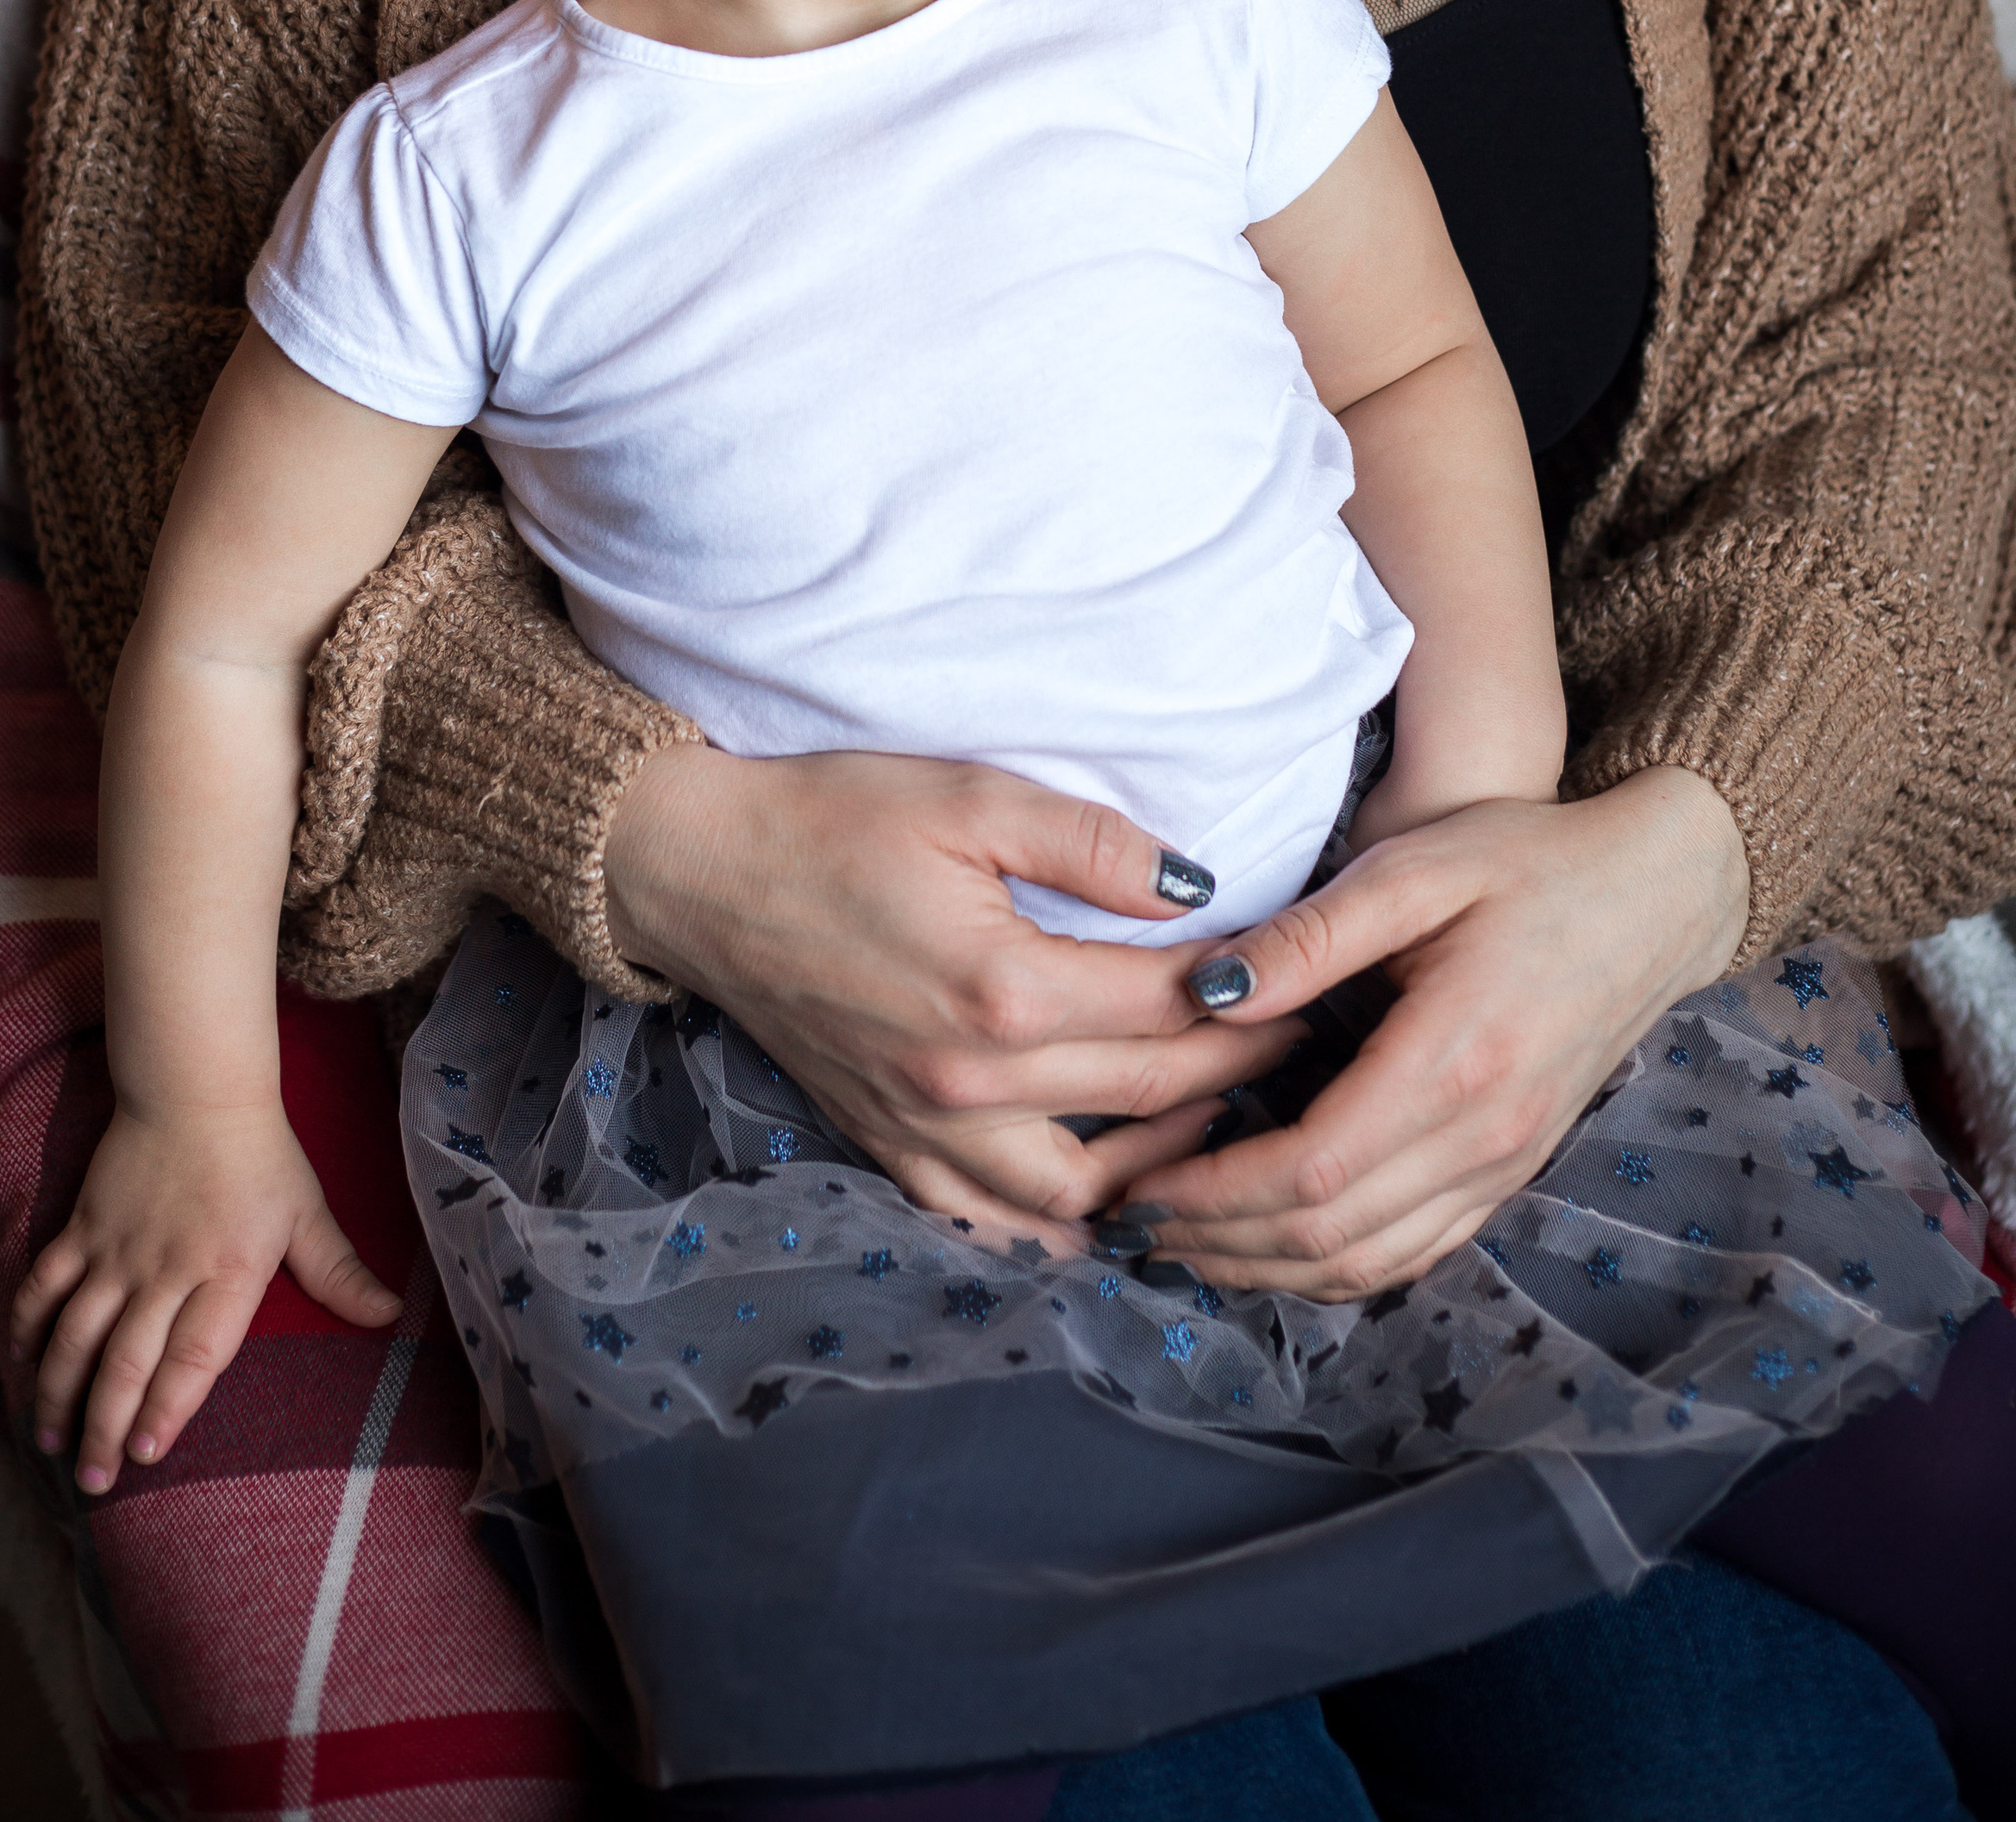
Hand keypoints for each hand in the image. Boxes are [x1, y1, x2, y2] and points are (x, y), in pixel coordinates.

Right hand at [10, 1102, 400, 1490]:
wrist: (197, 1088)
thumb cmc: (261, 1154)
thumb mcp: (308, 1212)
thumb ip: (339, 1273)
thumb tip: (391, 1315)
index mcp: (228, 1269)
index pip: (194, 1355)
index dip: (168, 1408)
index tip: (149, 1453)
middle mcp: (168, 1269)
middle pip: (127, 1361)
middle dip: (106, 1428)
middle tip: (93, 1480)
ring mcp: (119, 1251)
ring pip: (77, 1334)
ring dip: (60, 1392)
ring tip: (52, 1443)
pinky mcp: (83, 1229)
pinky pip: (45, 1285)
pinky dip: (28, 1326)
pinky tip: (23, 1365)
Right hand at [605, 744, 1307, 1240]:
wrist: (700, 871)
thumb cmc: (834, 818)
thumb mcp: (969, 795)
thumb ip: (1092, 842)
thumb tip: (1199, 883)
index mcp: (1003, 988)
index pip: (1173, 1007)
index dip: (1256, 992)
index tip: (1315, 976)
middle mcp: (971, 1082)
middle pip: (1153, 1096)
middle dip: (1244, 1071)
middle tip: (1310, 1044)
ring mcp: (928, 1131)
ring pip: (1089, 1189)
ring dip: (1172, 1163)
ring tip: (1227, 1116)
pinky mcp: (892, 1149)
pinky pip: (1000, 1220)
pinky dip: (1069, 1216)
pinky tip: (1118, 1189)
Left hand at [1123, 767, 1749, 1299]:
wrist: (1657, 892)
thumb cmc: (1529, 860)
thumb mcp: (1415, 867)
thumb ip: (1310, 935)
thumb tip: (1208, 993)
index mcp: (1454, 1060)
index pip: (1309, 1170)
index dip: (1212, 1193)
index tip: (1137, 1182)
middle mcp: (1485, 1136)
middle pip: (1329, 1234)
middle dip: (1218, 1243)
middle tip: (1130, 1223)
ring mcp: (1507, 1165)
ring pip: (1369, 1262)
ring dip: (1266, 1269)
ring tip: (1181, 1244)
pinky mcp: (1512, 1170)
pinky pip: (1413, 1252)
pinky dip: (1333, 1266)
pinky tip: (1274, 1247)